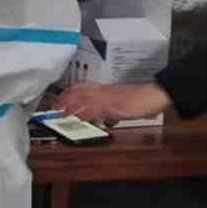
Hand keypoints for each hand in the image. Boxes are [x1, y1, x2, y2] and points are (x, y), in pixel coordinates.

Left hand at [51, 82, 170, 125]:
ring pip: (83, 99)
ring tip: (58, 113)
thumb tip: (109, 120)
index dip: (68, 93)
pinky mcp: (113, 106)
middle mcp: (104, 91)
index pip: (82, 87)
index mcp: (106, 90)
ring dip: (69, 106)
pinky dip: (84, 114)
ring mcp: (107, 98)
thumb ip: (114, 112)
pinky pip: (95, 109)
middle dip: (64, 100)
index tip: (59, 100)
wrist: (154, 95)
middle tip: (52, 107)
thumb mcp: (124, 106)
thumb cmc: (142, 100)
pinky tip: (77, 118)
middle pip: (78, 92)